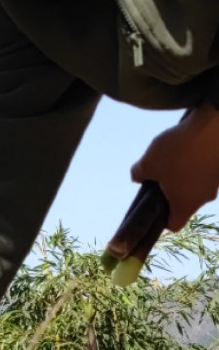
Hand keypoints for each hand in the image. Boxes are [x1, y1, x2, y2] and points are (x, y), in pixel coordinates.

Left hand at [132, 103, 218, 229]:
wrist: (215, 125)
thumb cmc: (178, 151)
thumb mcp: (147, 163)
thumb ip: (138, 175)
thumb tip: (138, 177)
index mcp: (186, 204)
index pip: (174, 224)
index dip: (160, 219)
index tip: (151, 205)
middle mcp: (205, 197)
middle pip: (184, 203)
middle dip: (168, 193)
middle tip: (156, 177)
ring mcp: (217, 181)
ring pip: (195, 185)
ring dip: (182, 176)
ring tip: (170, 158)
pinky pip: (204, 171)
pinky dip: (194, 164)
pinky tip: (185, 148)